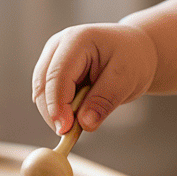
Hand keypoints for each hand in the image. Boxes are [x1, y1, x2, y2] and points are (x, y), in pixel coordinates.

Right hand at [31, 23, 157, 134]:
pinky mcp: (52, 71)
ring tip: (82, 122)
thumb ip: (104, 100)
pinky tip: (76, 116)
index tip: (66, 129)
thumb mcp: (126, 79)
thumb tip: (85, 124)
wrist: (135, 51)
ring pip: (41, 93)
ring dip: (56, 113)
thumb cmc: (133, 58)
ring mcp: (52, 58)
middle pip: (42, 85)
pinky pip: (48, 96)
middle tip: (71, 134)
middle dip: (54, 112)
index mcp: (77, 40)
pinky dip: (59, 110)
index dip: (58, 104)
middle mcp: (58, 46)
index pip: (58, 75)